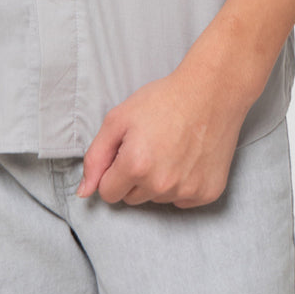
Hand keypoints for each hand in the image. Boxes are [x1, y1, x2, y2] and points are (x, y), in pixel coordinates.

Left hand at [75, 58, 256, 207]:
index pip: (108, 193)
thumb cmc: (163, 101)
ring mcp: (186, 191)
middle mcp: (161, 185)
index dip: (112, 172)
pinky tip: (187, 159)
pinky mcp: (207, 193)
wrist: (211, 93)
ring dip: (157, 181)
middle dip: (134, 177)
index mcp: (135, 165)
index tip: (125, 153)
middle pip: (131, 198)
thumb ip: (96, 156)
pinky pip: (181, 200)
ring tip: (170, 149)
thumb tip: (84, 192)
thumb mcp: (119, 118)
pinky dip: (181, 185)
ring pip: (156, 199)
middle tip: (149, 146)